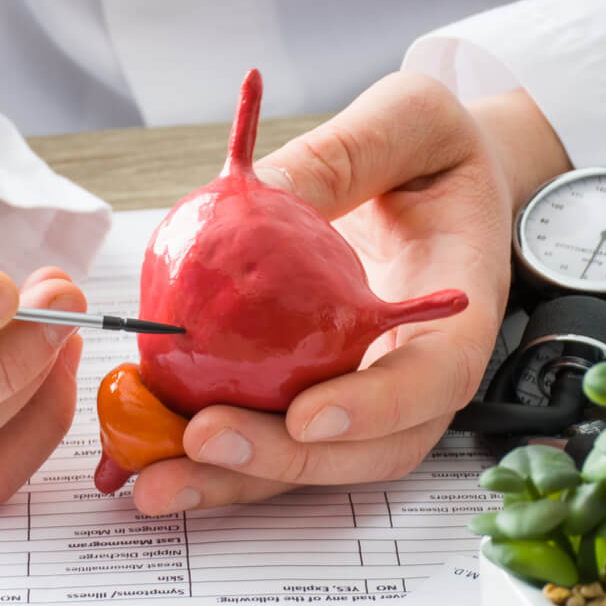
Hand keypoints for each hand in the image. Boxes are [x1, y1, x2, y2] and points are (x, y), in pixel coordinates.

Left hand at [132, 72, 571, 513]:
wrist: (433, 186)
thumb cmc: (435, 154)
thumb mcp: (406, 126)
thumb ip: (344, 157)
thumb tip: (261, 188)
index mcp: (457, 317)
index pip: (430, 382)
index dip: (373, 411)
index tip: (307, 415)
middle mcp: (411, 374)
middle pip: (361, 451)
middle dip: (280, 460)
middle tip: (201, 441)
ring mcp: (362, 394)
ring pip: (306, 459)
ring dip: (231, 478)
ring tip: (155, 480)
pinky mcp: (311, 393)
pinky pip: (266, 428)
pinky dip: (208, 450)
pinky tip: (147, 445)